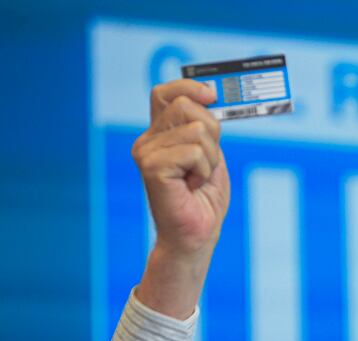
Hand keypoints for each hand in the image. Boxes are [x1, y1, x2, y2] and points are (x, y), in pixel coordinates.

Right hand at [131, 79, 229, 317]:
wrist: (196, 236)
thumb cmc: (204, 199)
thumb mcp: (211, 155)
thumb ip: (206, 126)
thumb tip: (209, 93)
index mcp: (159, 134)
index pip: (166, 92)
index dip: (189, 87)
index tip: (211, 95)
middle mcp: (147, 140)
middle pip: (187, 106)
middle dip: (212, 133)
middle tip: (205, 164)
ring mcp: (146, 152)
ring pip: (197, 130)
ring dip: (209, 158)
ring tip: (196, 179)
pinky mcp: (151, 167)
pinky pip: (194, 152)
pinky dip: (203, 170)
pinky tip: (192, 187)